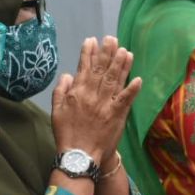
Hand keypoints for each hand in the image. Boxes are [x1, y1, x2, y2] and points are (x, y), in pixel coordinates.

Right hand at [51, 37, 141, 162]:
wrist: (79, 155)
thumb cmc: (67, 133)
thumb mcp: (56, 110)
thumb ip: (61, 90)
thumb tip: (68, 74)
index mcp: (77, 93)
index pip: (84, 68)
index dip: (89, 53)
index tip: (92, 40)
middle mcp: (92, 96)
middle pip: (101, 70)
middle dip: (107, 53)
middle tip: (112, 39)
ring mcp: (106, 105)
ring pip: (114, 80)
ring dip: (121, 65)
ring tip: (125, 51)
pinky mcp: (117, 115)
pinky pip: (126, 99)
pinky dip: (132, 89)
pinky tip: (138, 78)